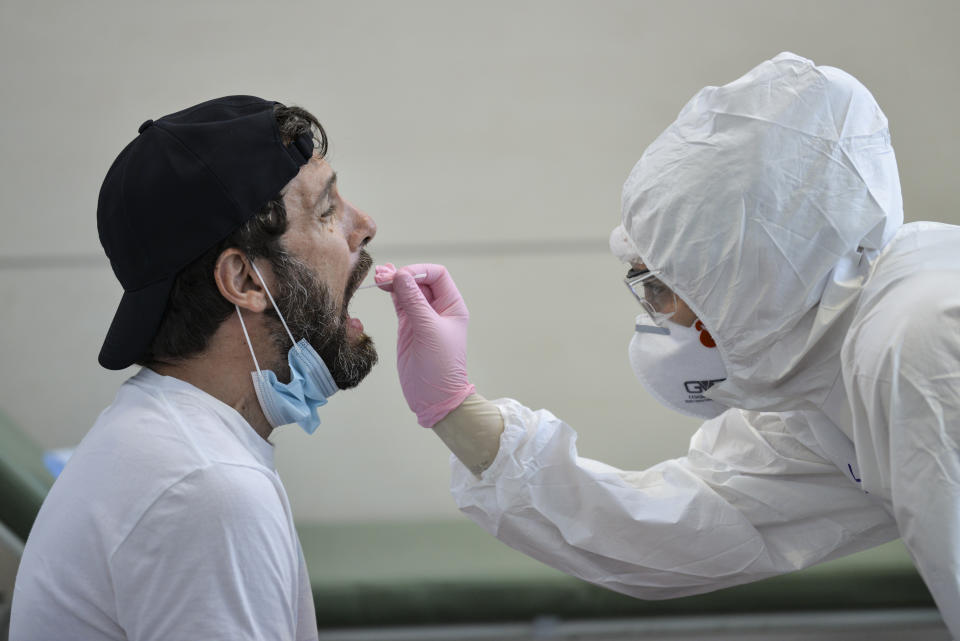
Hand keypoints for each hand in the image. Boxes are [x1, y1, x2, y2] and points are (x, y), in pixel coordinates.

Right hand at [376, 263, 475, 426]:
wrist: (433, 397)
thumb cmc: (440, 365)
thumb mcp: (428, 330)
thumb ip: (414, 301)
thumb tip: (401, 274)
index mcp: (452, 306)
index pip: (437, 275)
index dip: (419, 271)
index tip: (401, 276)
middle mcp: (438, 309)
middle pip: (420, 280)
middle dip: (403, 275)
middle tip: (383, 276)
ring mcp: (422, 317)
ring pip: (408, 291)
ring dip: (394, 281)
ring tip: (378, 276)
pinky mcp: (408, 327)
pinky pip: (400, 303)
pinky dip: (391, 293)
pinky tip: (382, 284)